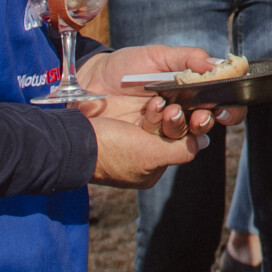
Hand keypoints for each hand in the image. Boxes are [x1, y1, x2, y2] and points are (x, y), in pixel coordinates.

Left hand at [74, 43, 243, 137]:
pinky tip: (150, 116)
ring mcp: (165, 129)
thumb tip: (219, 65)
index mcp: (191, 90)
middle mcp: (183, 111)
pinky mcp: (148, 144)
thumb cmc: (124, 67)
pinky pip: (165, 146)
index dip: (230, 107)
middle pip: (209, 124)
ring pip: (188, 137)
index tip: (221, 106)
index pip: (222, 102)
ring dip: (181, 125)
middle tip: (198, 116)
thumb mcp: (157, 55)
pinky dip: (161, 130)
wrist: (89, 82)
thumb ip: (188, 58)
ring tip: (166, 110)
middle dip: (206, 122)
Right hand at [85, 113, 205, 188]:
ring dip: (162, 110)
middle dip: (174, 119)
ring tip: (158, 103)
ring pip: (159, 121)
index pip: (181, 148)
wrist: (69, 139)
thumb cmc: (110, 151)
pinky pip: (145, 114)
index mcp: (150, 170)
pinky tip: (151, 102)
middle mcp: (142, 157)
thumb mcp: (150, 155)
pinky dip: (150, 108)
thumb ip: (181, 151)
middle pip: (171, 133)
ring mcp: (131, 141)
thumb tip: (202, 143)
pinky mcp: (121, 125)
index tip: (195, 117)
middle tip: (173, 109)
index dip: (190, 131)